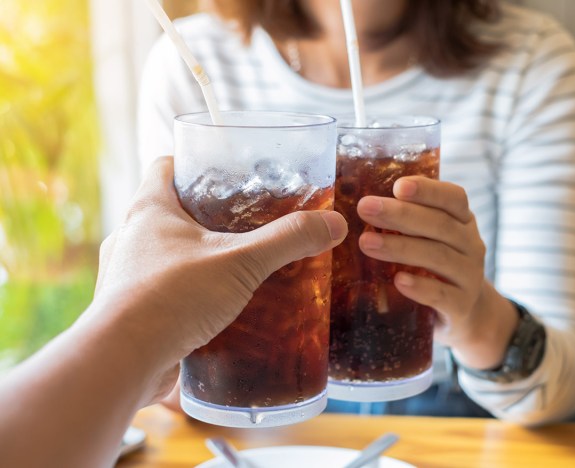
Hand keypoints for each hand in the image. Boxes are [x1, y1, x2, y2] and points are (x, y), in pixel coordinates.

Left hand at [91, 157, 346, 399]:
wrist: (122, 360)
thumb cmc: (171, 298)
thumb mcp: (240, 262)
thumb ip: (287, 240)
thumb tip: (332, 224)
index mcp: (149, 210)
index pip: (166, 166)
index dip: (193, 162)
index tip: (223, 171)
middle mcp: (131, 238)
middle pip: (168, 211)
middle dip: (204, 216)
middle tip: (243, 224)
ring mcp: (127, 276)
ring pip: (164, 254)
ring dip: (195, 259)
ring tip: (234, 268)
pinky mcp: (131, 311)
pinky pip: (162, 292)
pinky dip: (187, 295)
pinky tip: (215, 309)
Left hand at [356, 176, 517, 368]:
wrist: (464, 314)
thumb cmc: (434, 267)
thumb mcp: (427, 239)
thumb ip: (404, 220)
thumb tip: (357, 205)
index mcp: (462, 220)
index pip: (452, 198)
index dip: (427, 190)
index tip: (398, 186)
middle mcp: (471, 244)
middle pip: (439, 225)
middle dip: (400, 215)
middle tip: (365, 208)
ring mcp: (470, 276)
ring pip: (438, 257)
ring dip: (401, 248)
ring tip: (366, 243)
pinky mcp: (462, 306)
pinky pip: (442, 295)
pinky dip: (420, 287)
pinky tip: (398, 280)